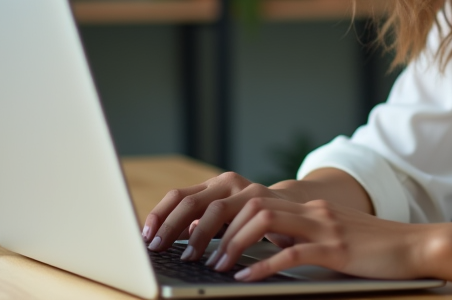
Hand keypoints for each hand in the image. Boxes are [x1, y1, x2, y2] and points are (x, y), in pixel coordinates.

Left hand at [143, 172, 300, 259]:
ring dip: (203, 239)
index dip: (161, 215)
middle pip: (196, 202)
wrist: (304, 209)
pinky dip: (237, 249)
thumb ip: (206, 219)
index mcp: (219, 185)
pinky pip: (255, 227)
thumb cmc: (258, 217)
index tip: (147, 237)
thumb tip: (174, 233)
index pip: (181, 195)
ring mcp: (257, 193)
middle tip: (160, 249)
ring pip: (220, 211)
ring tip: (192, 261)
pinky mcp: (279, 208)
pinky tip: (229, 268)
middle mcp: (234, 184)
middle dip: (173, 227)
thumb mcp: (228, 215)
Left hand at [208, 196, 421, 281]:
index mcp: (310, 209)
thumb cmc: (376, 249)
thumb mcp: (333, 239)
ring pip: (266, 221)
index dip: (225, 215)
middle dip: (221, 228)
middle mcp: (313, 211)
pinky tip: (245, 279)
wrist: (418, 246)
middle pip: (253, 204)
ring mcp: (325, 228)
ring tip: (217, 267)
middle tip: (199, 254)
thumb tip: (269, 247)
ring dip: (235, 244)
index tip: (201, 235)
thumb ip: (304, 237)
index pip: (256, 200)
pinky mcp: (336, 249)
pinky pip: (292, 253)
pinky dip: (263, 266)